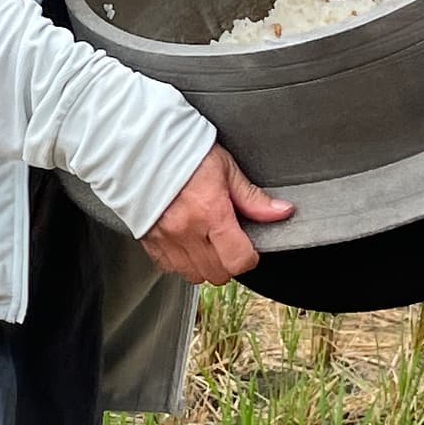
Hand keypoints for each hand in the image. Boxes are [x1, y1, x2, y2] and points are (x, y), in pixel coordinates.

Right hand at [142, 144, 292, 285]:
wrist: (142, 148)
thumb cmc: (183, 153)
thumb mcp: (225, 168)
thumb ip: (252, 197)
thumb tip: (282, 212)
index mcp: (211, 212)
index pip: (239, 259)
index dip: (250, 257)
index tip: (249, 248)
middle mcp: (187, 230)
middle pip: (218, 273)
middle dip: (228, 262)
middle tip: (228, 242)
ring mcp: (166, 239)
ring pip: (195, 276)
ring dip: (205, 265)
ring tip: (206, 242)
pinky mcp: (149, 242)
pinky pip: (170, 268)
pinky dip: (182, 261)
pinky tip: (186, 242)